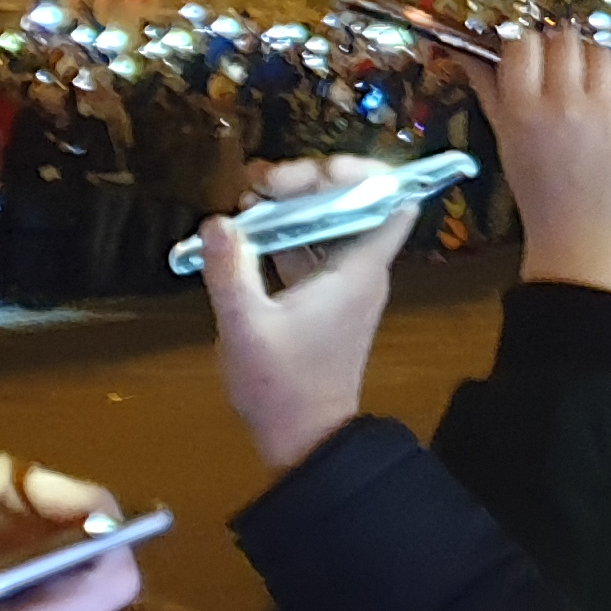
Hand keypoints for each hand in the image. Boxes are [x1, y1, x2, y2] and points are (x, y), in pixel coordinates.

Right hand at [201, 156, 424, 473]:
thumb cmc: (281, 387)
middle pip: (350, 202)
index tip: (318, 170)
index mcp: (358, 270)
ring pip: (327, 223)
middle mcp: (359, 270)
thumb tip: (217, 221)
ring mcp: (342, 284)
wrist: (304, 440)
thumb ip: (230, 271)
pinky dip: (284, 234)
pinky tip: (243, 230)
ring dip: (291, 205)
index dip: (365, 173)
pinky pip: (310, 248)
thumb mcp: (245, 328)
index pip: (393, 202)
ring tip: (245, 196)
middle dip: (307, 182)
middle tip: (257, 183)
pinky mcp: (323, 299)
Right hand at [462, 27, 610, 298]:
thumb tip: (468, 51)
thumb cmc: (537, 191)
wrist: (582, 236)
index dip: (523, 41)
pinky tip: (601, 112)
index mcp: (524, 111)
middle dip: (557, 45)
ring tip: (580, 82)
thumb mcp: (505, 141)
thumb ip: (490, 90)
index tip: (525, 49)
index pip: (522, 43)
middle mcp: (565, 105)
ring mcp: (605, 112)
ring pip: (599, 52)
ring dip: (587, 60)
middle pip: (564, 39)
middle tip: (555, 63)